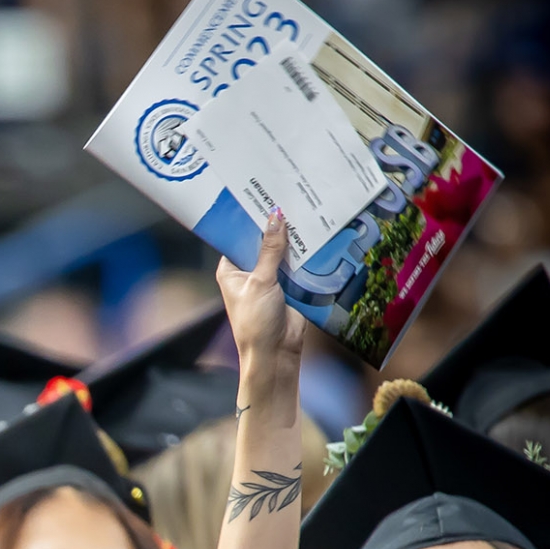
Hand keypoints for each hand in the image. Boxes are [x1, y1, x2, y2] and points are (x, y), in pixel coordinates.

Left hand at [216, 210, 304, 401]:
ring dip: (294, 238)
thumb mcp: (261, 281)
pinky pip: (298, 264)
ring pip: (283, 251)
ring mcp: (270, 278)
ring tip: (308, 207)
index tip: (264, 194)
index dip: (251, 218)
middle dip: (276, 225)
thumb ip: (270, 250)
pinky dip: (307, 253)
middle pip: (263, 241)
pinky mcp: (290, 286)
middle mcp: (248, 271)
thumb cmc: (256, 321)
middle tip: (292, 195)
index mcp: (231, 269)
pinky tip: (318, 232)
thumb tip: (275, 216)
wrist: (276, 354)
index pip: (239, 236)